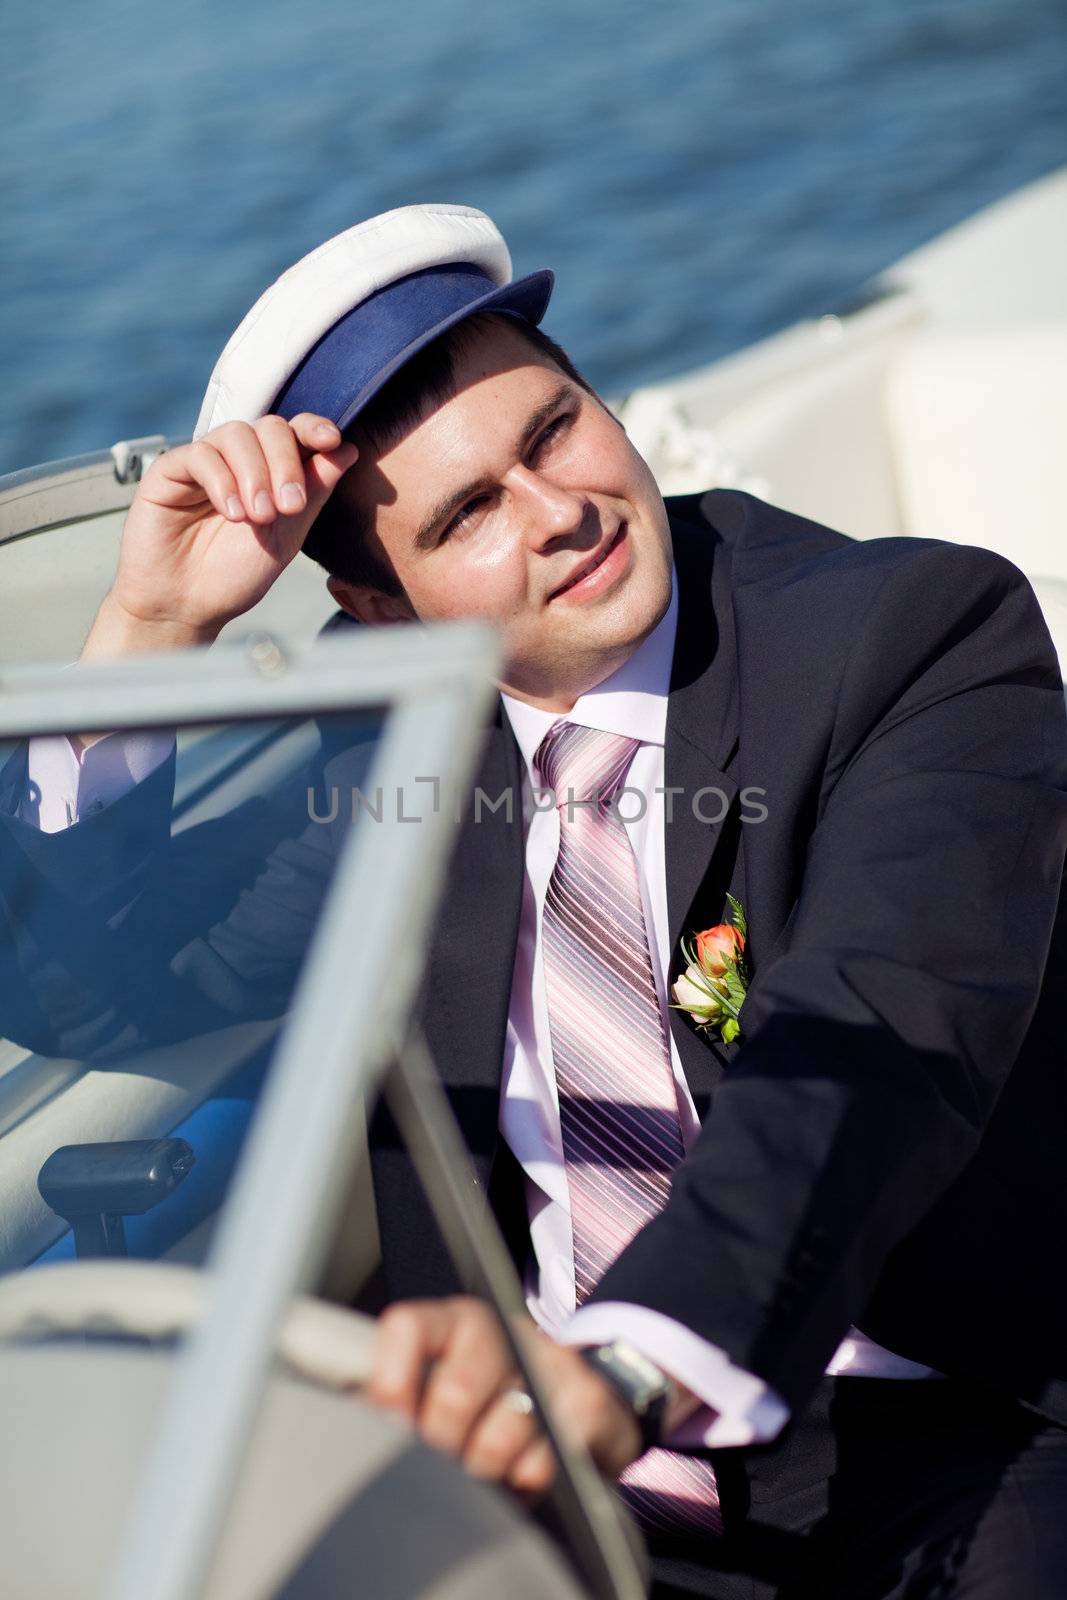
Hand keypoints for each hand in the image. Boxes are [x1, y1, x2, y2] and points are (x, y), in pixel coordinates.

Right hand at [83, 414, 358, 658]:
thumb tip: (348, 450)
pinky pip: (200, 454)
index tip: (332, 441)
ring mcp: (205, 461)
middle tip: (290, 505)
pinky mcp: (169, 470)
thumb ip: (313, 493)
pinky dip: (222, 481)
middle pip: (270, 428)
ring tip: (259, 517)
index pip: (296, 432)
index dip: (315, 428)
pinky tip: (233, 514)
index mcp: (271, 471)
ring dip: (256, 473)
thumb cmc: (234, 575)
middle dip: (287, 463)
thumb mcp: (286, 537)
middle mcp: (239, 460)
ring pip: (237, 434)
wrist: (187, 606)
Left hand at [367, 1296, 643, 1498]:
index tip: (387, 1423)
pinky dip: (527, 1481)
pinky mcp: (587, 1398)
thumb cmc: (486, 1406)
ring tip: (482, 1472)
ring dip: (486, 1470)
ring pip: (502, 1432)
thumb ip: (395, 1399)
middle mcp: (498, 1330)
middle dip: (442, 1446)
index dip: (390, 1381)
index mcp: (450, 1322)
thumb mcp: (436, 1389)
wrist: (576, 1408)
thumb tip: (350, 1425)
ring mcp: (547, 1359)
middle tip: (442, 1462)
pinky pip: (545, 1458)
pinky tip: (521, 1474)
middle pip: (455, 1392)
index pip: (407, 1327)